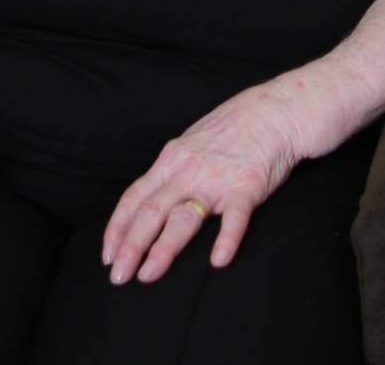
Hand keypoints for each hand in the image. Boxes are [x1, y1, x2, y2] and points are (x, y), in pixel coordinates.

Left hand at [101, 85, 305, 284]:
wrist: (278, 108)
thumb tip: (154, 196)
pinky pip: (235, 216)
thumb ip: (175, 169)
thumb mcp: (194, 141)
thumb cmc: (237, 125)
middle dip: (130, 246)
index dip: (117, 227)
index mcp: (173, 159)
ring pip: (184, 217)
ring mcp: (217, 179)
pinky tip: (218, 260)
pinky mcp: (248, 186)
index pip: (135, 197)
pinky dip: (226, 238)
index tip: (106, 254)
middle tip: (117, 276)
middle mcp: (188, 170)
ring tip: (148, 275)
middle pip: (151, 211)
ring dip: (163, 249)